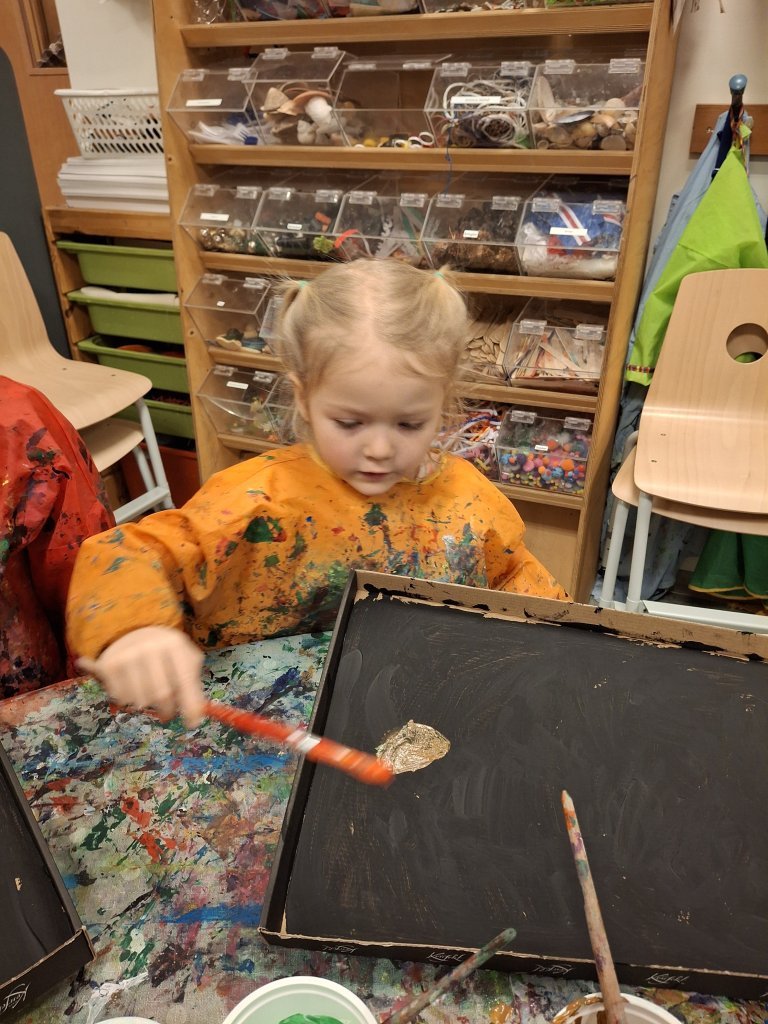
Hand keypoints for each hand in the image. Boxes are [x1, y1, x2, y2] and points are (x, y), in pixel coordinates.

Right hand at [76, 626, 205, 727]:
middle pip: (162, 695)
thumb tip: (196, 714)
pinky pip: (122, 698)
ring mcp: (128, 655)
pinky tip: (132, 685)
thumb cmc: (162, 650)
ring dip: (147, 704)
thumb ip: (191, 681)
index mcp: (174, 644)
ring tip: (148, 693)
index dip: (191, 706)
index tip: (192, 724)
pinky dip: (129, 699)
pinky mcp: (109, 665)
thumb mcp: (182, 655)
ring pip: (141, 700)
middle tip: (167, 714)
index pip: (186, 681)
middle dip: (168, 710)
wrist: (126, 630)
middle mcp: (150, 647)